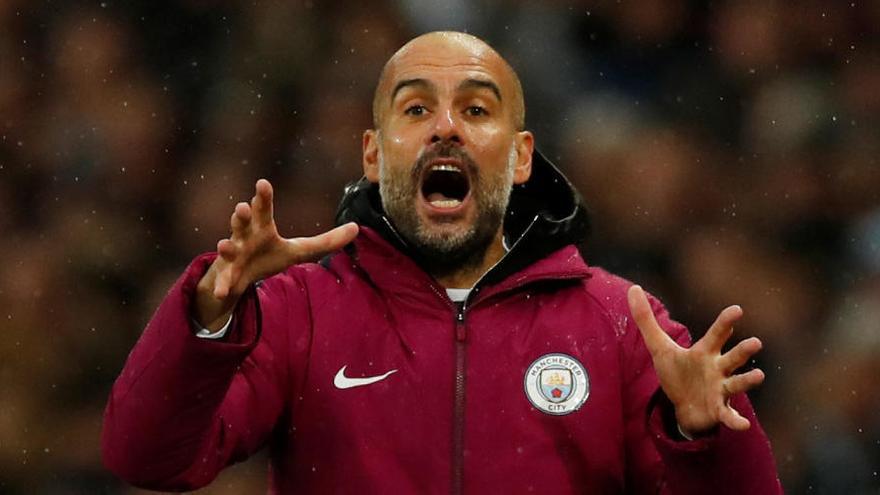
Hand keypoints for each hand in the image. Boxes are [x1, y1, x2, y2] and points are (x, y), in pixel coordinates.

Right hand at [194, 179, 358, 328]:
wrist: (237, 278)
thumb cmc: (267, 257)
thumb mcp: (298, 250)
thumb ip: (326, 241)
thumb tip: (357, 228)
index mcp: (262, 227)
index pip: (263, 209)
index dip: (263, 196)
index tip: (263, 183)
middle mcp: (244, 237)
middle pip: (242, 222)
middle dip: (240, 215)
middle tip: (242, 207)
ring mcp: (233, 256)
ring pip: (228, 247)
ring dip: (226, 246)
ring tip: (224, 244)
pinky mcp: (226, 276)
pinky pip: (224, 282)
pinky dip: (222, 286)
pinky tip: (222, 293)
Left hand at [627, 285, 764, 435]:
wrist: (682, 407)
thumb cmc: (677, 373)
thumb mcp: (659, 347)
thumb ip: (646, 319)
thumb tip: (633, 288)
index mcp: (705, 352)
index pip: (717, 334)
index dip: (726, 322)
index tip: (737, 309)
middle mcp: (718, 369)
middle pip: (733, 357)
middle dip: (743, 350)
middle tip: (755, 342)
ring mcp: (721, 390)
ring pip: (738, 383)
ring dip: (748, 380)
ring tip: (758, 375)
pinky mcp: (719, 410)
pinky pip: (729, 415)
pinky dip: (736, 420)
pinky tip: (742, 424)